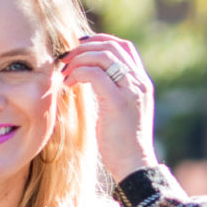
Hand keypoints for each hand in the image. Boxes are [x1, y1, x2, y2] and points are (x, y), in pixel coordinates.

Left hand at [60, 33, 157, 182]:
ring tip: (65, 71)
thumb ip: (113, 92)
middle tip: (66, 58)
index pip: (124, 47)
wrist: (134, 165)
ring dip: (79, 59)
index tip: (80, 46)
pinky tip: (68, 84)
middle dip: (85, 47)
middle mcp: (139, 83)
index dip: (100, 41)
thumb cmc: (123, 144)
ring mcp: (130, 91)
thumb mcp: (121, 111)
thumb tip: (91, 79)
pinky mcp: (118, 102)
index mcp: (141, 83)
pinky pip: (95, 74)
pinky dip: (78, 74)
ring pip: (103, 56)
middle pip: (112, 46)